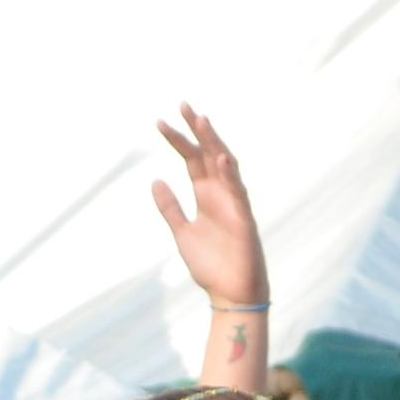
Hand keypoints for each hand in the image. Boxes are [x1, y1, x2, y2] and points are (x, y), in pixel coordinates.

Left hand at [150, 106, 267, 313]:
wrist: (229, 294)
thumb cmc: (211, 264)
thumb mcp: (182, 232)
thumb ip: (170, 207)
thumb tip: (155, 181)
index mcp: (205, 195)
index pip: (192, 159)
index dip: (178, 140)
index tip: (160, 122)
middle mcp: (221, 194)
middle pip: (208, 154)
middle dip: (196, 130)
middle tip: (182, 105)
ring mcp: (234, 204)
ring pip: (225, 166)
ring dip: (214, 143)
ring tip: (201, 120)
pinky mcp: (244, 220)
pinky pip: (238, 194)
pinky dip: (230, 175)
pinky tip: (222, 158)